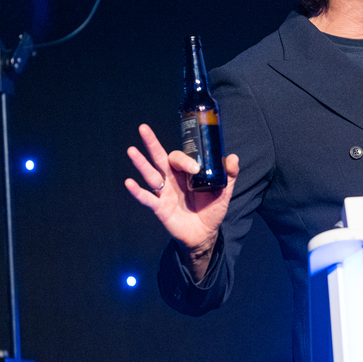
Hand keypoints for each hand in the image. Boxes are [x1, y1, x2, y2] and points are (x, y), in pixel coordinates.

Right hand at [124, 124, 238, 280]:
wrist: (205, 233)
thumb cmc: (211, 210)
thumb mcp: (224, 191)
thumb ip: (229, 174)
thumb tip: (233, 157)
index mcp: (186, 173)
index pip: (180, 158)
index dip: (186, 160)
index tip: (196, 169)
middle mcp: (172, 179)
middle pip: (159, 158)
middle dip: (152, 143)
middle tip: (143, 128)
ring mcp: (164, 193)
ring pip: (150, 175)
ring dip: (141, 163)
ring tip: (131, 150)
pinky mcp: (159, 208)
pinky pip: (146, 198)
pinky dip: (137, 191)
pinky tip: (129, 183)